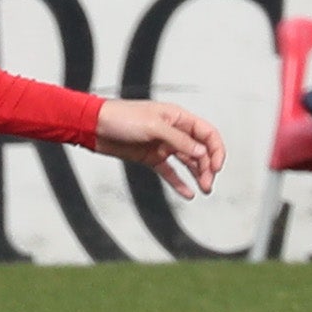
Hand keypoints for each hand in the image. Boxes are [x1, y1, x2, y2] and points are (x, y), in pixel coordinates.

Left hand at [92, 99, 224, 197]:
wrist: (94, 126)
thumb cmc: (120, 117)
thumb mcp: (153, 126)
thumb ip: (178, 140)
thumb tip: (201, 152)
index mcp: (177, 117)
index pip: (207, 133)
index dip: (216, 149)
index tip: (216, 167)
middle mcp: (173, 131)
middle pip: (200, 150)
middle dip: (208, 166)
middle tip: (208, 183)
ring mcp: (162, 145)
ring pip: (188, 162)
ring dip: (197, 174)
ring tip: (204, 189)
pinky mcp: (151, 157)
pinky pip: (170, 172)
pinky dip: (179, 182)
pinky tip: (188, 193)